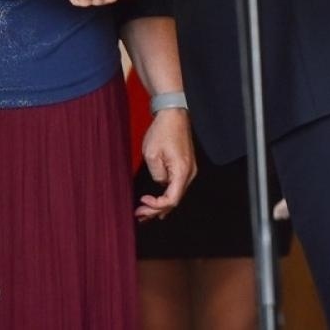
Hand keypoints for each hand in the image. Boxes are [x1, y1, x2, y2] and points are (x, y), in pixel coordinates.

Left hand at [136, 107, 194, 221]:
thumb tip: (160, 184)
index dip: (156, 205)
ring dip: (160, 204)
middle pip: (175, 200)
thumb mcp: (152, 155)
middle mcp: (190, 172)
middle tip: (140, 215)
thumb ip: (156, 175)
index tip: (142, 201)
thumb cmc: (163, 131)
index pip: (172, 200)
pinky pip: (177, 186)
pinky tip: (157, 201)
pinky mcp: (185, 166)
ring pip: (176, 194)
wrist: (173, 114)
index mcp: (182, 171)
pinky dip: (166, 195)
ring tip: (144, 212)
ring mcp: (189, 169)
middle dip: (156, 210)